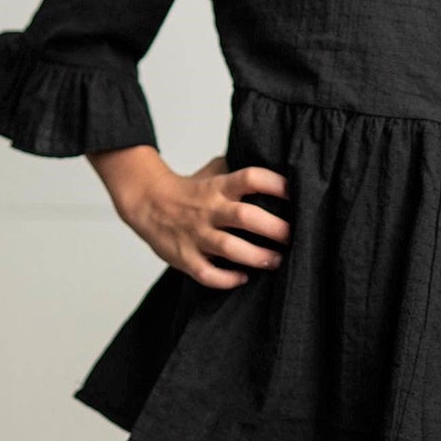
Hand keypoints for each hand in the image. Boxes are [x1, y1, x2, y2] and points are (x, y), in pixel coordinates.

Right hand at [115, 151, 290, 288]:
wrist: (145, 201)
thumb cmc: (190, 190)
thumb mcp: (213, 172)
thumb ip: (241, 168)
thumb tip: (276, 161)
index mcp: (218, 187)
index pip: (250, 178)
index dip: (275, 184)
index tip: (296, 194)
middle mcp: (209, 209)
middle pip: (245, 216)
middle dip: (274, 228)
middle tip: (293, 236)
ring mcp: (196, 235)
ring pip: (230, 248)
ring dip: (257, 256)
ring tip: (276, 261)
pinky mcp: (185, 257)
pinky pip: (207, 274)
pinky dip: (226, 280)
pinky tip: (243, 278)